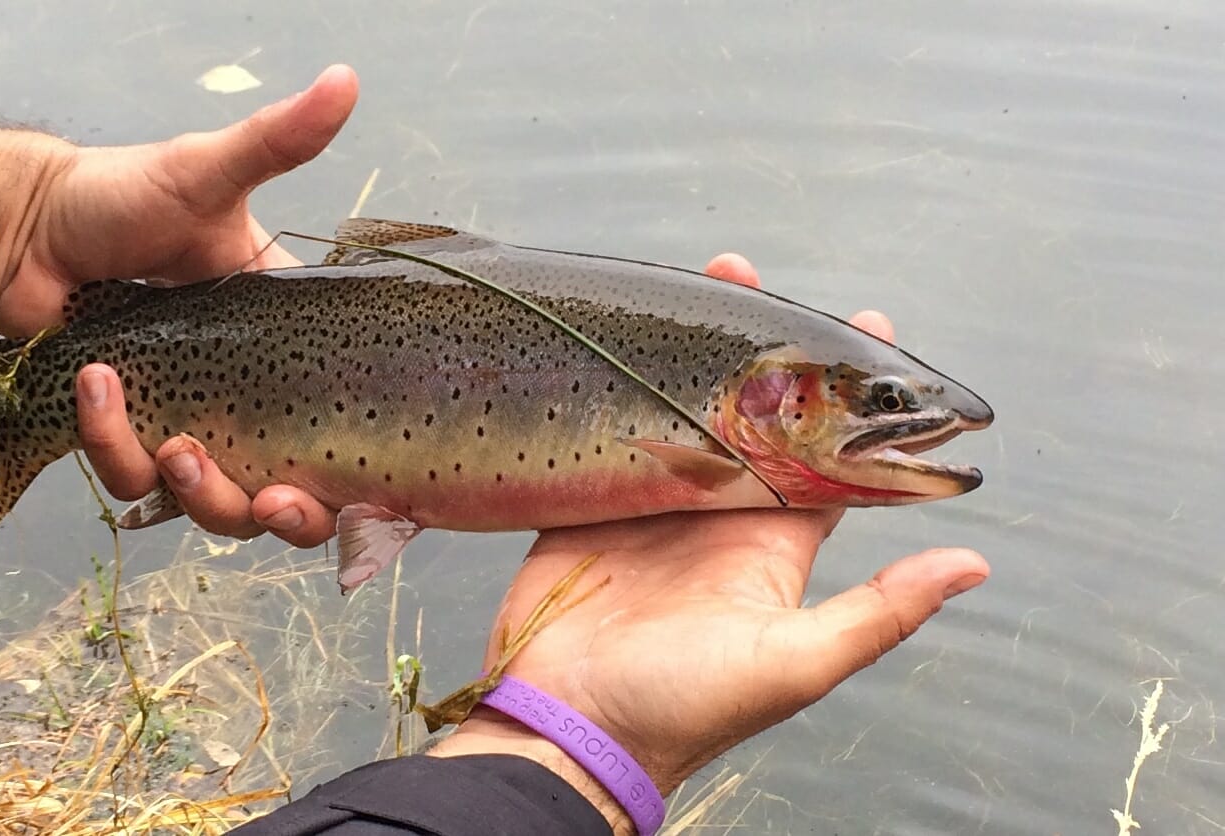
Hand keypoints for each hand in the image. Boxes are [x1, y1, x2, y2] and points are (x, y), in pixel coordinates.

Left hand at [0, 66, 355, 544]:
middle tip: (276, 500)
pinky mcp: (122, 436)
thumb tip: (347, 78)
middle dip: (285, 512)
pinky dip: (114, 445)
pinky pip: (132, 478)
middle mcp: (238, 392)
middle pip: (284, 488)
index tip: (357, 481)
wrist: (18, 228)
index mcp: (278, 339)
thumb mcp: (206, 172)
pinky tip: (96, 388)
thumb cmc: (116, 195)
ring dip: (200, 492)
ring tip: (175, 447)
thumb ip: (277, 140)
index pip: (334, 412)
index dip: (355, 463)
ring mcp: (182, 418)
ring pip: (211, 502)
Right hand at [429, 255, 989, 833]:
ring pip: (680, 407)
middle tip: (756, 281)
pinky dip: (618, 384)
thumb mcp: (793, 663)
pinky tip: (623, 336)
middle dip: (760, 349)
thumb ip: (878, 613)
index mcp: (771, 541)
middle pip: (748, 414)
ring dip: (691, 350)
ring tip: (701, 285)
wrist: (569, 727)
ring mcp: (651, 502)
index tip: (865, 326)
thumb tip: (972, 562)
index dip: (845, 396)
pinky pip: (610, 429)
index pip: (825, 454)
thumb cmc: (684, 708)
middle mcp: (717, 512)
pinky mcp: (590, 501)